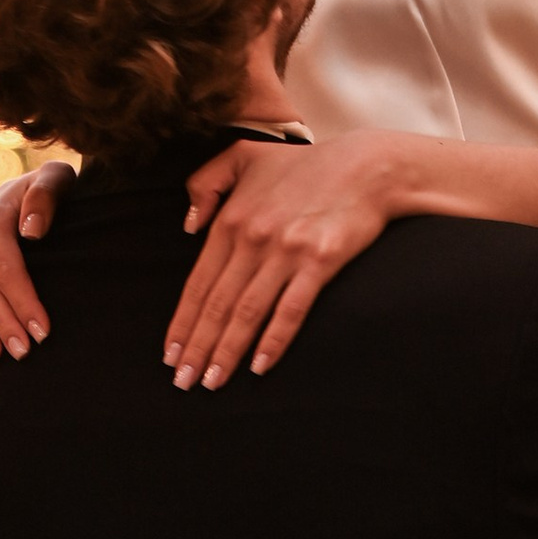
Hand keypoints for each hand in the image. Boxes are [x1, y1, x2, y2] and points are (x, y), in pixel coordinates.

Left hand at [165, 131, 400, 388]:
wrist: (367, 167)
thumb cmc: (306, 166)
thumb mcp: (245, 156)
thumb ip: (206, 182)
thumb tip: (189, 225)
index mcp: (232, 219)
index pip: (198, 283)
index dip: (182, 323)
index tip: (170, 354)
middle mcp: (253, 238)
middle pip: (217, 304)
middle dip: (197, 348)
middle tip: (183, 381)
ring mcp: (286, 251)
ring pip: (247, 313)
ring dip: (226, 352)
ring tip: (211, 383)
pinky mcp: (319, 262)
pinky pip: (291, 310)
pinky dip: (273, 341)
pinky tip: (259, 367)